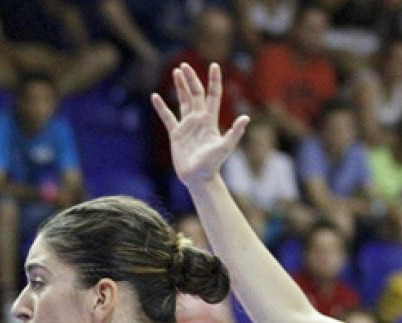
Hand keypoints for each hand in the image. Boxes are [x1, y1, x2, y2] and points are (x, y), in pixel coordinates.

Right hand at [151, 63, 248, 189]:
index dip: (214, 81)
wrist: (199, 179)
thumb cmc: (212, 165)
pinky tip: (155, 97)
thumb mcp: (225, 148)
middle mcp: (199, 120)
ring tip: (176, 72)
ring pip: (183, 101)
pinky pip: (167, 117)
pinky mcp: (176, 134)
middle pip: (195, 94)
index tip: (214, 65)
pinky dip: (161, 107)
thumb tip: (245, 118)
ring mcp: (187, 126)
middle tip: (184, 65)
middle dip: (191, 79)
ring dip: (180, 87)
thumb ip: (235, 133)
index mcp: (210, 120)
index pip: (213, 95)